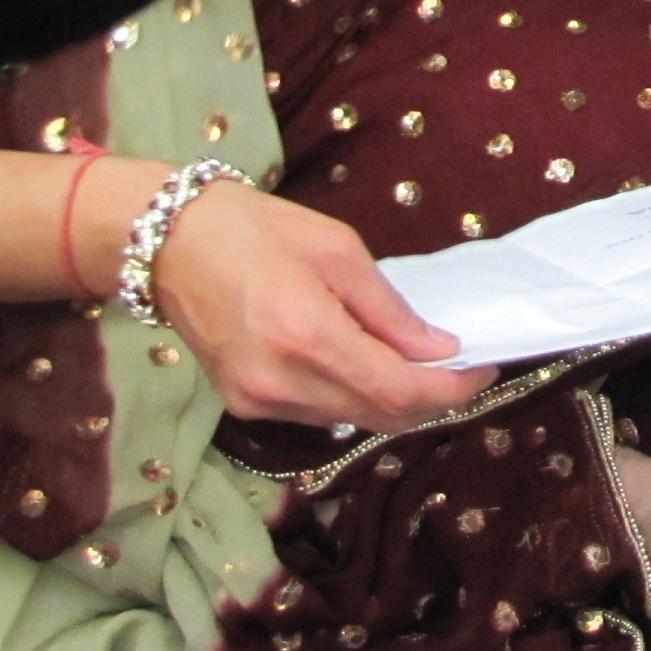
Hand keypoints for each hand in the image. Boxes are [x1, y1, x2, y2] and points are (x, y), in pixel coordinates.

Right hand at [142, 176, 496, 430]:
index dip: (451, 389)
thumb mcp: (337, 250)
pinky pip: (318, 414)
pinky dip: (354, 396)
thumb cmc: (256, 229)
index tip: (483, 368)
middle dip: (431, 399)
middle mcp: (281, 383)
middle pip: (379, 417)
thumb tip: (437, 347)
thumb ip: (389, 309)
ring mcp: (257, 402)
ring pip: (351, 420)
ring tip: (421, 362)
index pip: (398, 391)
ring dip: (394, 400)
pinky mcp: (243, 406)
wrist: (167, 243)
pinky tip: (368, 364)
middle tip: (463, 369)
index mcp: (307, 336)